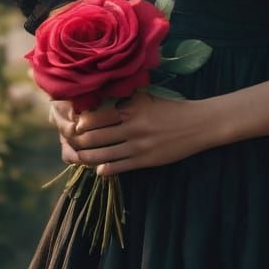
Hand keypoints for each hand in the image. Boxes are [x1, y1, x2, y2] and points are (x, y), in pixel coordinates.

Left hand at [52, 91, 212, 176]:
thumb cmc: (172, 108)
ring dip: (87, 157)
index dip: (81, 122)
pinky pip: (119, 167)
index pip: (96, 116)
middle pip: (95, 137)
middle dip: (79, 141)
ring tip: (80, 156)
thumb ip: (127, 99)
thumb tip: (104, 99)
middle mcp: (132, 127)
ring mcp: (138, 146)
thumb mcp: (148, 98)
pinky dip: (105, 169)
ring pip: (103, 155)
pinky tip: (99, 170)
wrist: (198, 124)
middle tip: (70, 142)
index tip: (73, 124)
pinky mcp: (146, 161)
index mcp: (131, 108)